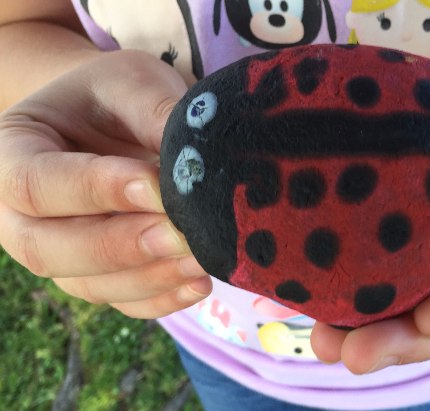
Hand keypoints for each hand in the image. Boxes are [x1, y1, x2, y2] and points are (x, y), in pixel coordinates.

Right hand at [0, 50, 212, 317]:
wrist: (120, 121)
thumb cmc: (119, 96)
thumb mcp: (134, 83)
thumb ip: (156, 115)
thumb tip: (194, 168)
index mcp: (10, 151)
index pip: (34, 183)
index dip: (94, 190)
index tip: (155, 184)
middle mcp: (18, 213)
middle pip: (46, 248)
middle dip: (119, 245)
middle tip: (180, 234)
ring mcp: (58, 251)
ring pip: (87, 284)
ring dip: (148, 276)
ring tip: (202, 258)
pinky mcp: (98, 277)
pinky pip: (121, 301)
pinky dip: (162, 298)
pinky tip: (199, 283)